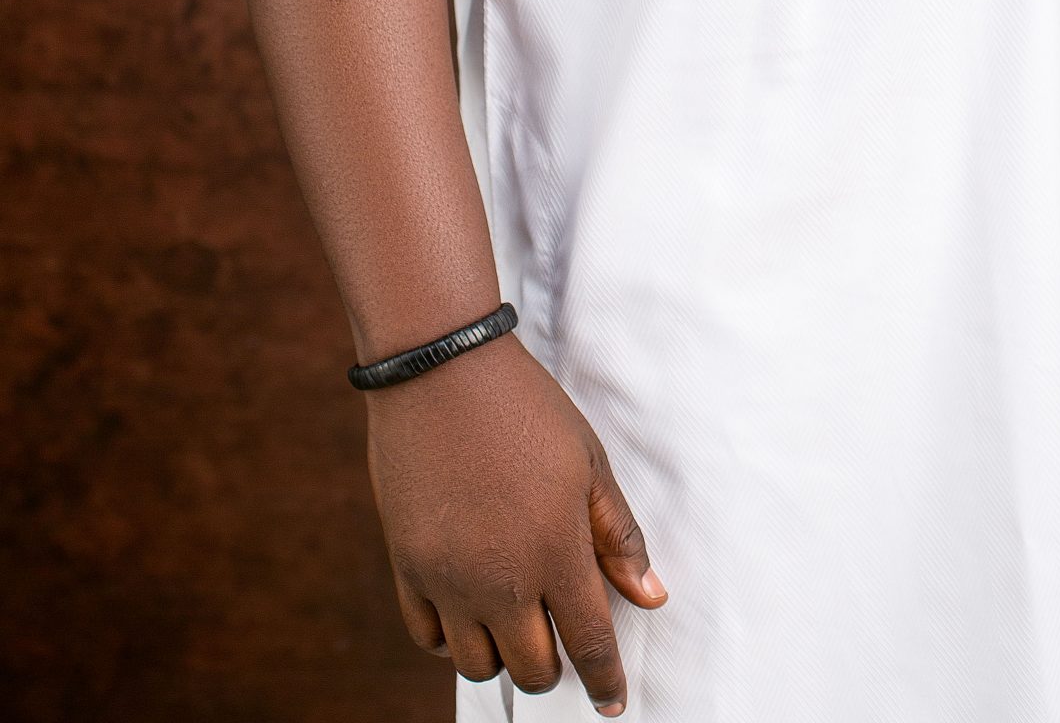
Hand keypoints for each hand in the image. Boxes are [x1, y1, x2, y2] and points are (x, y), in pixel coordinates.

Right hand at [365, 331, 667, 712]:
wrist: (441, 371)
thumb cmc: (524, 408)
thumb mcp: (588, 462)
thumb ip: (618, 536)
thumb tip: (650, 597)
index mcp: (555, 549)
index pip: (588, 642)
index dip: (605, 679)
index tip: (613, 701)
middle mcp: (500, 577)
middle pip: (533, 668)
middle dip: (556, 668)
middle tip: (563, 645)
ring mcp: (448, 577)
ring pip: (478, 665)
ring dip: (504, 655)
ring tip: (517, 622)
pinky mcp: (407, 567)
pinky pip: (428, 638)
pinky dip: (452, 640)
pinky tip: (471, 612)